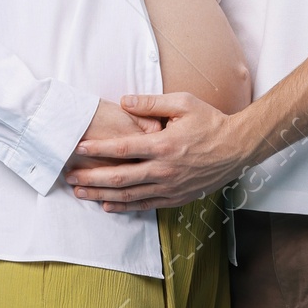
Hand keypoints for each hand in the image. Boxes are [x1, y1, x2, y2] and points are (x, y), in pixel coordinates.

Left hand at [69, 92, 248, 209]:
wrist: (237, 148)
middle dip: (90, 177)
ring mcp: (170, 187)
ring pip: (128, 195)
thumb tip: (124, 102)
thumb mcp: (183, 103)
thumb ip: (151, 103)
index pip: (122, 149)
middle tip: (69, 176)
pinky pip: (145, 205)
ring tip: (80, 192)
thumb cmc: (210, 122)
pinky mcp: (176, 197)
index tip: (78, 147)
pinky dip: (124, 206)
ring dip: (101, 194)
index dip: (98, 149)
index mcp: (164, 145)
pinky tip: (107, 205)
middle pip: (119, 177)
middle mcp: (164, 170)